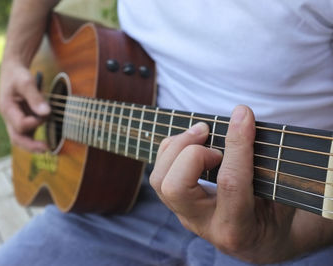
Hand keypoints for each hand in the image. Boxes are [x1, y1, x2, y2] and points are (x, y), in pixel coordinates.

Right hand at [0, 60, 49, 151]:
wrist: (12, 71)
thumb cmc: (18, 75)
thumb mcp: (26, 82)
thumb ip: (35, 97)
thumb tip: (46, 112)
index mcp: (7, 108)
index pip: (20, 124)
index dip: (34, 122)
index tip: (45, 114)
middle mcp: (9, 118)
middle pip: (16, 138)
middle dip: (31, 145)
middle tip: (47, 148)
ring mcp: (14, 120)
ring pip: (21, 139)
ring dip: (33, 145)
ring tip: (48, 148)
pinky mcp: (22, 120)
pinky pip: (27, 134)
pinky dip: (35, 139)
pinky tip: (47, 141)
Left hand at [150, 105, 298, 262]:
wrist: (262, 241)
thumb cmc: (277, 215)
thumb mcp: (285, 196)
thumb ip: (268, 167)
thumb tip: (243, 120)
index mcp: (238, 229)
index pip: (230, 183)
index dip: (236, 144)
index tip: (243, 115)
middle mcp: (205, 226)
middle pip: (175, 188)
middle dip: (190, 152)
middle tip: (211, 134)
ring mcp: (186, 216)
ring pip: (159, 181)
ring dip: (175, 148)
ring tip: (201, 131)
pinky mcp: (177, 206)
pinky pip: (159, 176)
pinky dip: (170, 150)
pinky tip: (191, 140)